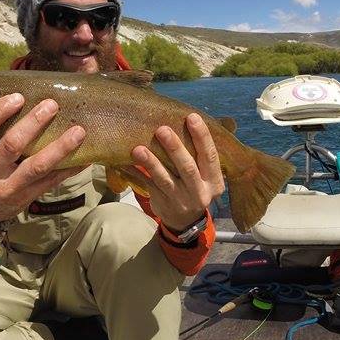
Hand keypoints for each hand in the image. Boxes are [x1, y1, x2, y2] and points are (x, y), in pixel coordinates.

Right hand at [0, 93, 86, 226]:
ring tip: (78, 131)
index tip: (18, 97)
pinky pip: (50, 181)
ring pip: (37, 166)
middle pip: (12, 144)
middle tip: (52, 105)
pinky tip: (84, 158)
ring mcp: (7, 189)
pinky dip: (69, 168)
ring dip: (60, 147)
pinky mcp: (25, 199)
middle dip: (34, 123)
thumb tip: (20, 101)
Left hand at [126, 113, 224, 230]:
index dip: (202, 137)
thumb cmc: (195, 186)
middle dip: (175, 148)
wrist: (186, 222)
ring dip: (151, 163)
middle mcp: (199, 192)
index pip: (210, 156)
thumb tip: (193, 117)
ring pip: (165, 180)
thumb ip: (202, 154)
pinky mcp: (162, 203)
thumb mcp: (207, 176)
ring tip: (138, 149)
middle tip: (162, 129)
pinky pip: (147, 186)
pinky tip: (125, 162)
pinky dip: (136, 173)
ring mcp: (180, 200)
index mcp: (214, 181)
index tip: (192, 117)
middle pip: (187, 168)